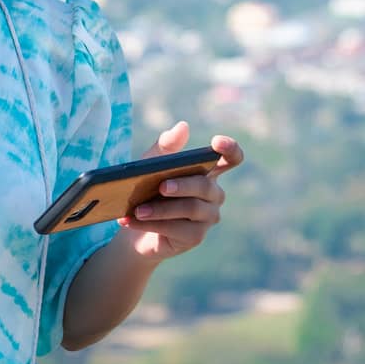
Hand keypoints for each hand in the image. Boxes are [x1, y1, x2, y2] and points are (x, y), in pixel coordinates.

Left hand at [117, 121, 243, 262]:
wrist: (136, 227)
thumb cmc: (148, 190)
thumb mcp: (152, 165)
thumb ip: (166, 146)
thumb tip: (183, 126)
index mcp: (209, 172)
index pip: (231, 159)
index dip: (230, 149)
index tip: (216, 142)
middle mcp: (214, 194)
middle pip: (205, 186)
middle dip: (182, 185)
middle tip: (161, 186)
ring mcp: (208, 217)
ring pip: (191, 209)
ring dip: (161, 209)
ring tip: (138, 209)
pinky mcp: (195, 237)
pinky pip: (177, 229)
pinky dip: (153, 224)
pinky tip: (133, 221)